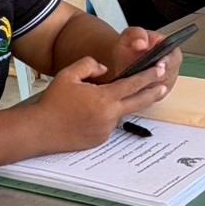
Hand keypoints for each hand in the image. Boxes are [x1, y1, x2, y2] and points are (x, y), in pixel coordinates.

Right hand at [30, 56, 170, 152]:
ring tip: (104, 100)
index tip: (161, 69)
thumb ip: (90, 65)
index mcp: (104, 97)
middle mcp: (109, 115)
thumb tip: (104, 69)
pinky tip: (89, 115)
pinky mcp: (99, 140)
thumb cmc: (53, 101)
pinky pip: (108, 125)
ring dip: (120, 105)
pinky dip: (105, 117)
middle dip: (153, 92)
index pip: (133, 84)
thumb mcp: (69, 74)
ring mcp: (105, 130)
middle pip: (138, 101)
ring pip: (120, 113)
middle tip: (164, 85)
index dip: (149, 75)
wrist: (40, 129)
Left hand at [108, 27, 181, 93]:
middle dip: (158, 77)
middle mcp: (172, 67)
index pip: (175, 57)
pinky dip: (144, 95)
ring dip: (150, 88)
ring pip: (161, 89)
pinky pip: (153, 97)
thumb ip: (136, 34)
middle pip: (170, 75)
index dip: (168, 61)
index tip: (159, 64)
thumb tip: (141, 43)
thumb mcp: (129, 35)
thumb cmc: (129, 47)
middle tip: (147, 78)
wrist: (122, 60)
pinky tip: (135, 92)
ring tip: (137, 86)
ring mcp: (166, 82)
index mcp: (170, 49)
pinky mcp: (158, 94)